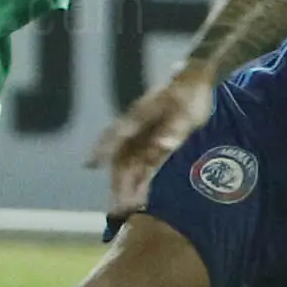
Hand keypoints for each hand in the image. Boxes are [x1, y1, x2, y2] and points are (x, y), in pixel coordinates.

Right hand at [89, 69, 214, 218]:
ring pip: (130, 162)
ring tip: (125, 207)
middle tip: (117, 207)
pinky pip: (142, 163)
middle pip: (122, 157)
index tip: (88, 165)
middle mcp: (137, 128)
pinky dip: (139, 178)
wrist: (198, 79)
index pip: (117, 136)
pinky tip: (139, 193)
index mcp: (139, 117)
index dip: (102, 150)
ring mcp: (144, 135)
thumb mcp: (185, 111)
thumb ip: (174, 130)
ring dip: (127, 183)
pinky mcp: (154, 140)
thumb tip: (162, 146)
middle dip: (117, 182)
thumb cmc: (190, 93)